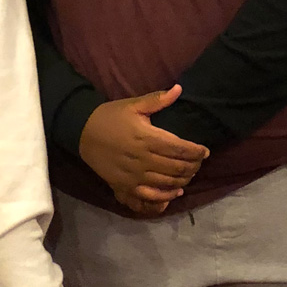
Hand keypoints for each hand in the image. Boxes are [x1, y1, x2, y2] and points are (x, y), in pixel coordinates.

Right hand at [78, 84, 207, 215]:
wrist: (82, 132)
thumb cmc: (110, 116)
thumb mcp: (133, 105)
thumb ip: (157, 100)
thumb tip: (179, 89)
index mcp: (147, 137)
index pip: (180, 149)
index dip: (197, 152)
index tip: (205, 151)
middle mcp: (143, 159)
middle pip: (178, 168)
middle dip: (193, 166)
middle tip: (198, 162)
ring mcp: (134, 175)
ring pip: (168, 182)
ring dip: (184, 180)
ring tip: (189, 174)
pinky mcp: (125, 186)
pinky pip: (150, 197)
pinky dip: (166, 197)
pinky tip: (175, 192)